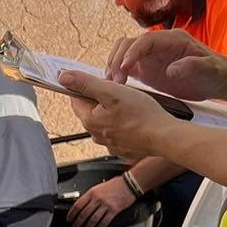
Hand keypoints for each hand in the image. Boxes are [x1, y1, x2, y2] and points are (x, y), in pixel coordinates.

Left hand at [60, 73, 178, 165]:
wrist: (163, 136)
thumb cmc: (141, 114)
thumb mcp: (112, 92)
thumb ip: (86, 84)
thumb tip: (63, 78)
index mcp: (90, 121)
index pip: (76, 99)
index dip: (86, 86)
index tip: (97, 79)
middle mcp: (96, 135)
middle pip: (91, 110)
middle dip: (101, 98)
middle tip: (118, 91)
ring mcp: (109, 144)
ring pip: (105, 121)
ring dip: (112, 111)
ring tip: (129, 104)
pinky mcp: (123, 148)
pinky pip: (118, 132)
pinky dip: (123, 124)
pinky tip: (134, 118)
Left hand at [65, 174, 139, 226]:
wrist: (129, 183)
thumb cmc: (115, 185)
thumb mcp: (99, 187)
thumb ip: (90, 196)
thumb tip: (82, 206)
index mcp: (92, 192)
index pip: (78, 205)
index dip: (71, 214)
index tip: (69, 219)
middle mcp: (98, 199)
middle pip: (84, 214)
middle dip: (77, 223)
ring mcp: (106, 205)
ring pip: (93, 219)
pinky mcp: (114, 210)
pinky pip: (104, 221)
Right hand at [106, 31, 226, 101]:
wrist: (216, 80)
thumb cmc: (215, 72)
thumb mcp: (209, 69)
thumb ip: (193, 66)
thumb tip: (172, 69)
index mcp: (172, 40)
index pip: (146, 40)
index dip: (133, 51)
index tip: (124, 67)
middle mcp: (158, 45)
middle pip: (129, 43)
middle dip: (119, 59)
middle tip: (117, 81)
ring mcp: (150, 57)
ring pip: (123, 53)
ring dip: (114, 66)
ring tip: (112, 84)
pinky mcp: (146, 70)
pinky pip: (126, 67)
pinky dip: (117, 74)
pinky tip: (114, 86)